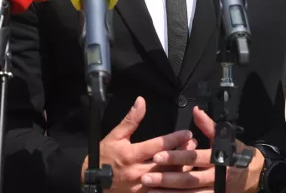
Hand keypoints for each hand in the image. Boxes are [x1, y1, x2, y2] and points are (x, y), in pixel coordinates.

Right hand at [80, 97, 194, 192]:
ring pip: (166, 178)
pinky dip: (172, 183)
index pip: (157, 145)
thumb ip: (130, 120)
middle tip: (193, 144)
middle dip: (182, 153)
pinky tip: (181, 176)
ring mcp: (140, 186)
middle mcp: (137, 171)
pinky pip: (161, 190)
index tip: (187, 133)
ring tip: (190, 158)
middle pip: (165, 163)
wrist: (92, 181)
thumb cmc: (104, 156)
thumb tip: (141, 101)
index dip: (174, 139)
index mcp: (131, 154)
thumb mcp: (115, 136)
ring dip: (180, 168)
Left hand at [143, 107, 263, 192]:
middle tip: (146, 177)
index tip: (157, 156)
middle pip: (189, 179)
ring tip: (149, 190)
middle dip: (167, 179)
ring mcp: (215, 191)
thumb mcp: (226, 138)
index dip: (176, 157)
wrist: (254, 176)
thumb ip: (208, 126)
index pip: (194, 158)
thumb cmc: (236, 152)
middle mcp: (216, 177)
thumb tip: (195, 110)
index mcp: (218, 158)